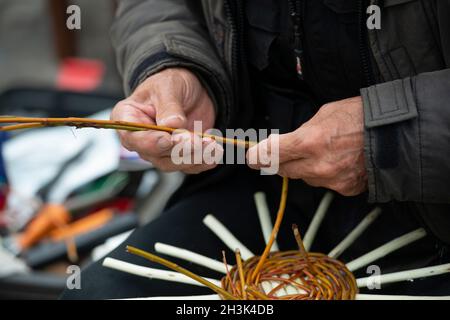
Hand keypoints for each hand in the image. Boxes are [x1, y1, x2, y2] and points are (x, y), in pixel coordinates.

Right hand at [111, 68, 220, 173]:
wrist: (190, 89)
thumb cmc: (170, 83)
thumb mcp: (168, 87)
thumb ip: (169, 106)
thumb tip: (172, 125)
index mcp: (128, 118)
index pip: (133, 137)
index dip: (150, 142)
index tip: (168, 140)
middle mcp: (142, 139)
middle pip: (155, 155)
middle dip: (179, 150)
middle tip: (198, 141)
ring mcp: (161, 150)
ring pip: (174, 163)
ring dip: (195, 157)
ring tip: (212, 145)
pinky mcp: (180, 155)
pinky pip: (190, 165)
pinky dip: (204, 161)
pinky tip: (215, 153)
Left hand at [247, 96, 367, 195]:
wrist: (396, 134)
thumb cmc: (359, 116)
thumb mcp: (323, 114)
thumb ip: (301, 132)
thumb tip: (288, 144)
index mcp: (308, 142)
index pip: (270, 155)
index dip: (256, 156)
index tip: (251, 158)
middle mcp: (317, 165)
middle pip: (283, 170)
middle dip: (279, 162)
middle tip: (280, 154)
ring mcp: (331, 180)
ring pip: (305, 178)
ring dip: (305, 168)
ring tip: (323, 152)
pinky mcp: (345, 189)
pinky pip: (325, 184)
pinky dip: (326, 174)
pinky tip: (338, 162)